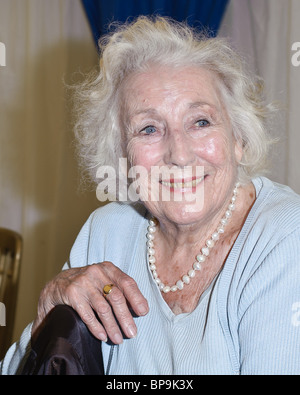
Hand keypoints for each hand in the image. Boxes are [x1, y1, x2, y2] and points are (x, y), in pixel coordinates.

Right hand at [32, 262, 148, 343]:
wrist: (56, 285)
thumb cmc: (87, 285)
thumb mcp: (104, 280)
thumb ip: (120, 289)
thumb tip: (141, 308)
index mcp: (108, 268)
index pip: (127, 282)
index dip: (136, 298)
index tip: (143, 312)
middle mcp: (96, 272)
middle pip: (116, 296)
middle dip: (125, 317)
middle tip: (132, 333)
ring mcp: (83, 283)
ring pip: (103, 308)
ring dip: (112, 326)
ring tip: (118, 339)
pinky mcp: (71, 294)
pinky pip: (87, 314)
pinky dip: (96, 327)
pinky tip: (102, 336)